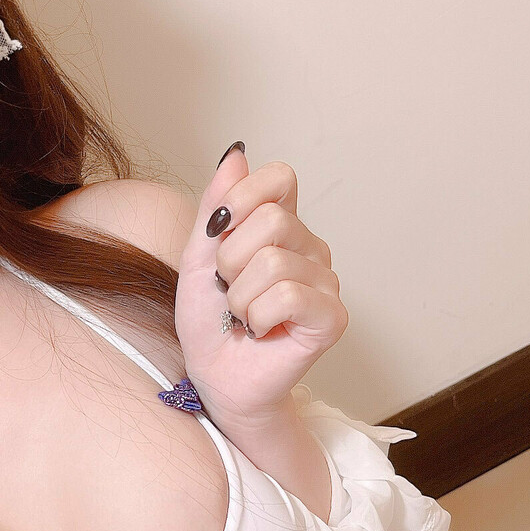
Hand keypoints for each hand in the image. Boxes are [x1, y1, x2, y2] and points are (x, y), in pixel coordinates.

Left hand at [174, 146, 346, 429]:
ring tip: (243, 316)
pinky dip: (258, 317)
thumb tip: (236, 153)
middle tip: (230, 291)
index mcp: (283, 227)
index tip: (219, 235)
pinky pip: (288, 295)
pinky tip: (261, 331)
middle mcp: (310, 249)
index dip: (242, 200)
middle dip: (232, 261)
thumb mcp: (198, 255)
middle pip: (272, 221)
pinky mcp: (332, 316)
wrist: (215, 377)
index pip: (279, 178)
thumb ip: (217, 206)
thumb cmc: (209, 322)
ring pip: (274, 262)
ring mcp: (326, 282)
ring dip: (240, 297)